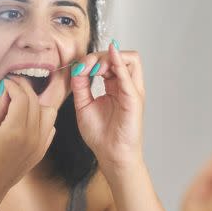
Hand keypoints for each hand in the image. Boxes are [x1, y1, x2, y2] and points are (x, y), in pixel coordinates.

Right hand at [0, 76, 56, 195]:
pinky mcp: (41, 152)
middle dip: (24, 89)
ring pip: (49, 113)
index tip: (5, 82)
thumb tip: (5, 95)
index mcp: (15, 130)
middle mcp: (32, 136)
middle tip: (12, 85)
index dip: (14, 86)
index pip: (22, 98)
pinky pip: (50, 128)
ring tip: (20, 103)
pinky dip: (41, 119)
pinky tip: (27, 120)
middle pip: (36, 102)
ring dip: (36, 103)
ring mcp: (40, 145)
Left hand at [71, 41, 145, 169]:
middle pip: (119, 56)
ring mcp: (132, 91)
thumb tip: (77, 67)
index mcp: (114, 86)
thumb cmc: (100, 134)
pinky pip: (129, 76)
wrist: (110, 154)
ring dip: (110, 58)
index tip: (78, 69)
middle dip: (100, 56)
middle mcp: (125, 86)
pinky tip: (110, 57)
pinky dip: (120, 63)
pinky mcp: (134, 98)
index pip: (108, 61)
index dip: (92, 60)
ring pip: (130, 59)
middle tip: (86, 67)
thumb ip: (80, 85)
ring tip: (95, 69)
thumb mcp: (83, 104)